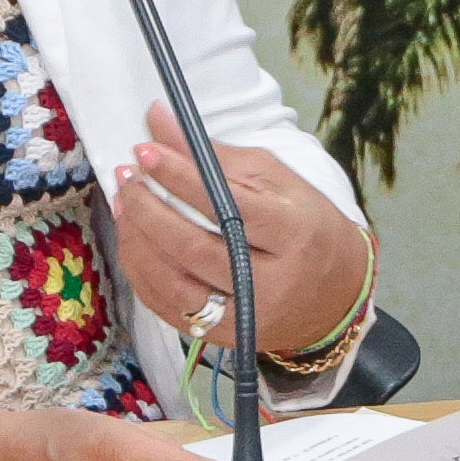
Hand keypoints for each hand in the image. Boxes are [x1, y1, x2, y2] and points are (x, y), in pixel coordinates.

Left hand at [112, 128, 369, 363]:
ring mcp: (246, 317)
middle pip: (196, 248)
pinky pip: (169, 308)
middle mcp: (271, 283)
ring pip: (175, 284)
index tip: (146, 149)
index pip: (228, 205)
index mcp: (295, 234)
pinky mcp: (224, 337)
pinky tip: (133, 242)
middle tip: (128, 177)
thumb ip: (217, 156)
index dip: (181, 177)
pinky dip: (142, 273)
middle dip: (150, 210)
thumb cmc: (305, 227)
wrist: (335, 296)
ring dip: (138, 242)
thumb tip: (159, 122)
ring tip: (124, 204)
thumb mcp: (278, 182)